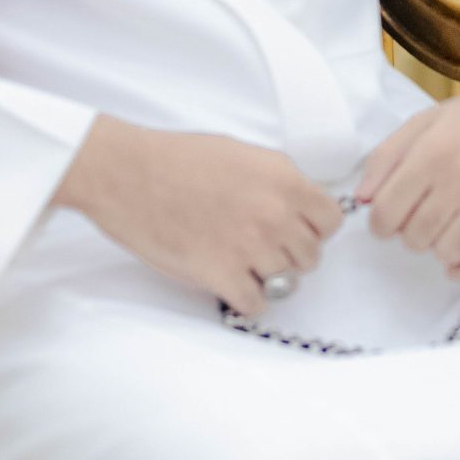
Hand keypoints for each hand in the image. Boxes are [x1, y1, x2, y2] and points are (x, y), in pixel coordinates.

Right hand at [54, 117, 342, 315]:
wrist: (130, 174)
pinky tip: (229, 282)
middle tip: (262, 248)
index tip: (296, 230)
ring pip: (286, 283)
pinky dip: (246, 299)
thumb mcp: (246, 155)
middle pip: (310, 257)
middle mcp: (275, 215)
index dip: (314, 229)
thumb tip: (299, 207)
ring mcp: (250, 247)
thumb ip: (280, 182)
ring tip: (241, 263)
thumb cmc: (180, 160)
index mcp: (285, 181)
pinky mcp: (221, 275)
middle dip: (289, 255)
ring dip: (266, 277)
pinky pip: (256, 304)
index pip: (330, 222)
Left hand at [358, 38, 459, 284]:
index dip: (382, 224)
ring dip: (442, 249)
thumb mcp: (428, 120)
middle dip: (413, 234)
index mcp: (433, 150)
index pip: (386, 212)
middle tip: (427, 220)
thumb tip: (362, 199)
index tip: (392, 221)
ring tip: (450, 231)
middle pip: (415, 236)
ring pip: (447, 252)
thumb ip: (388, 156)